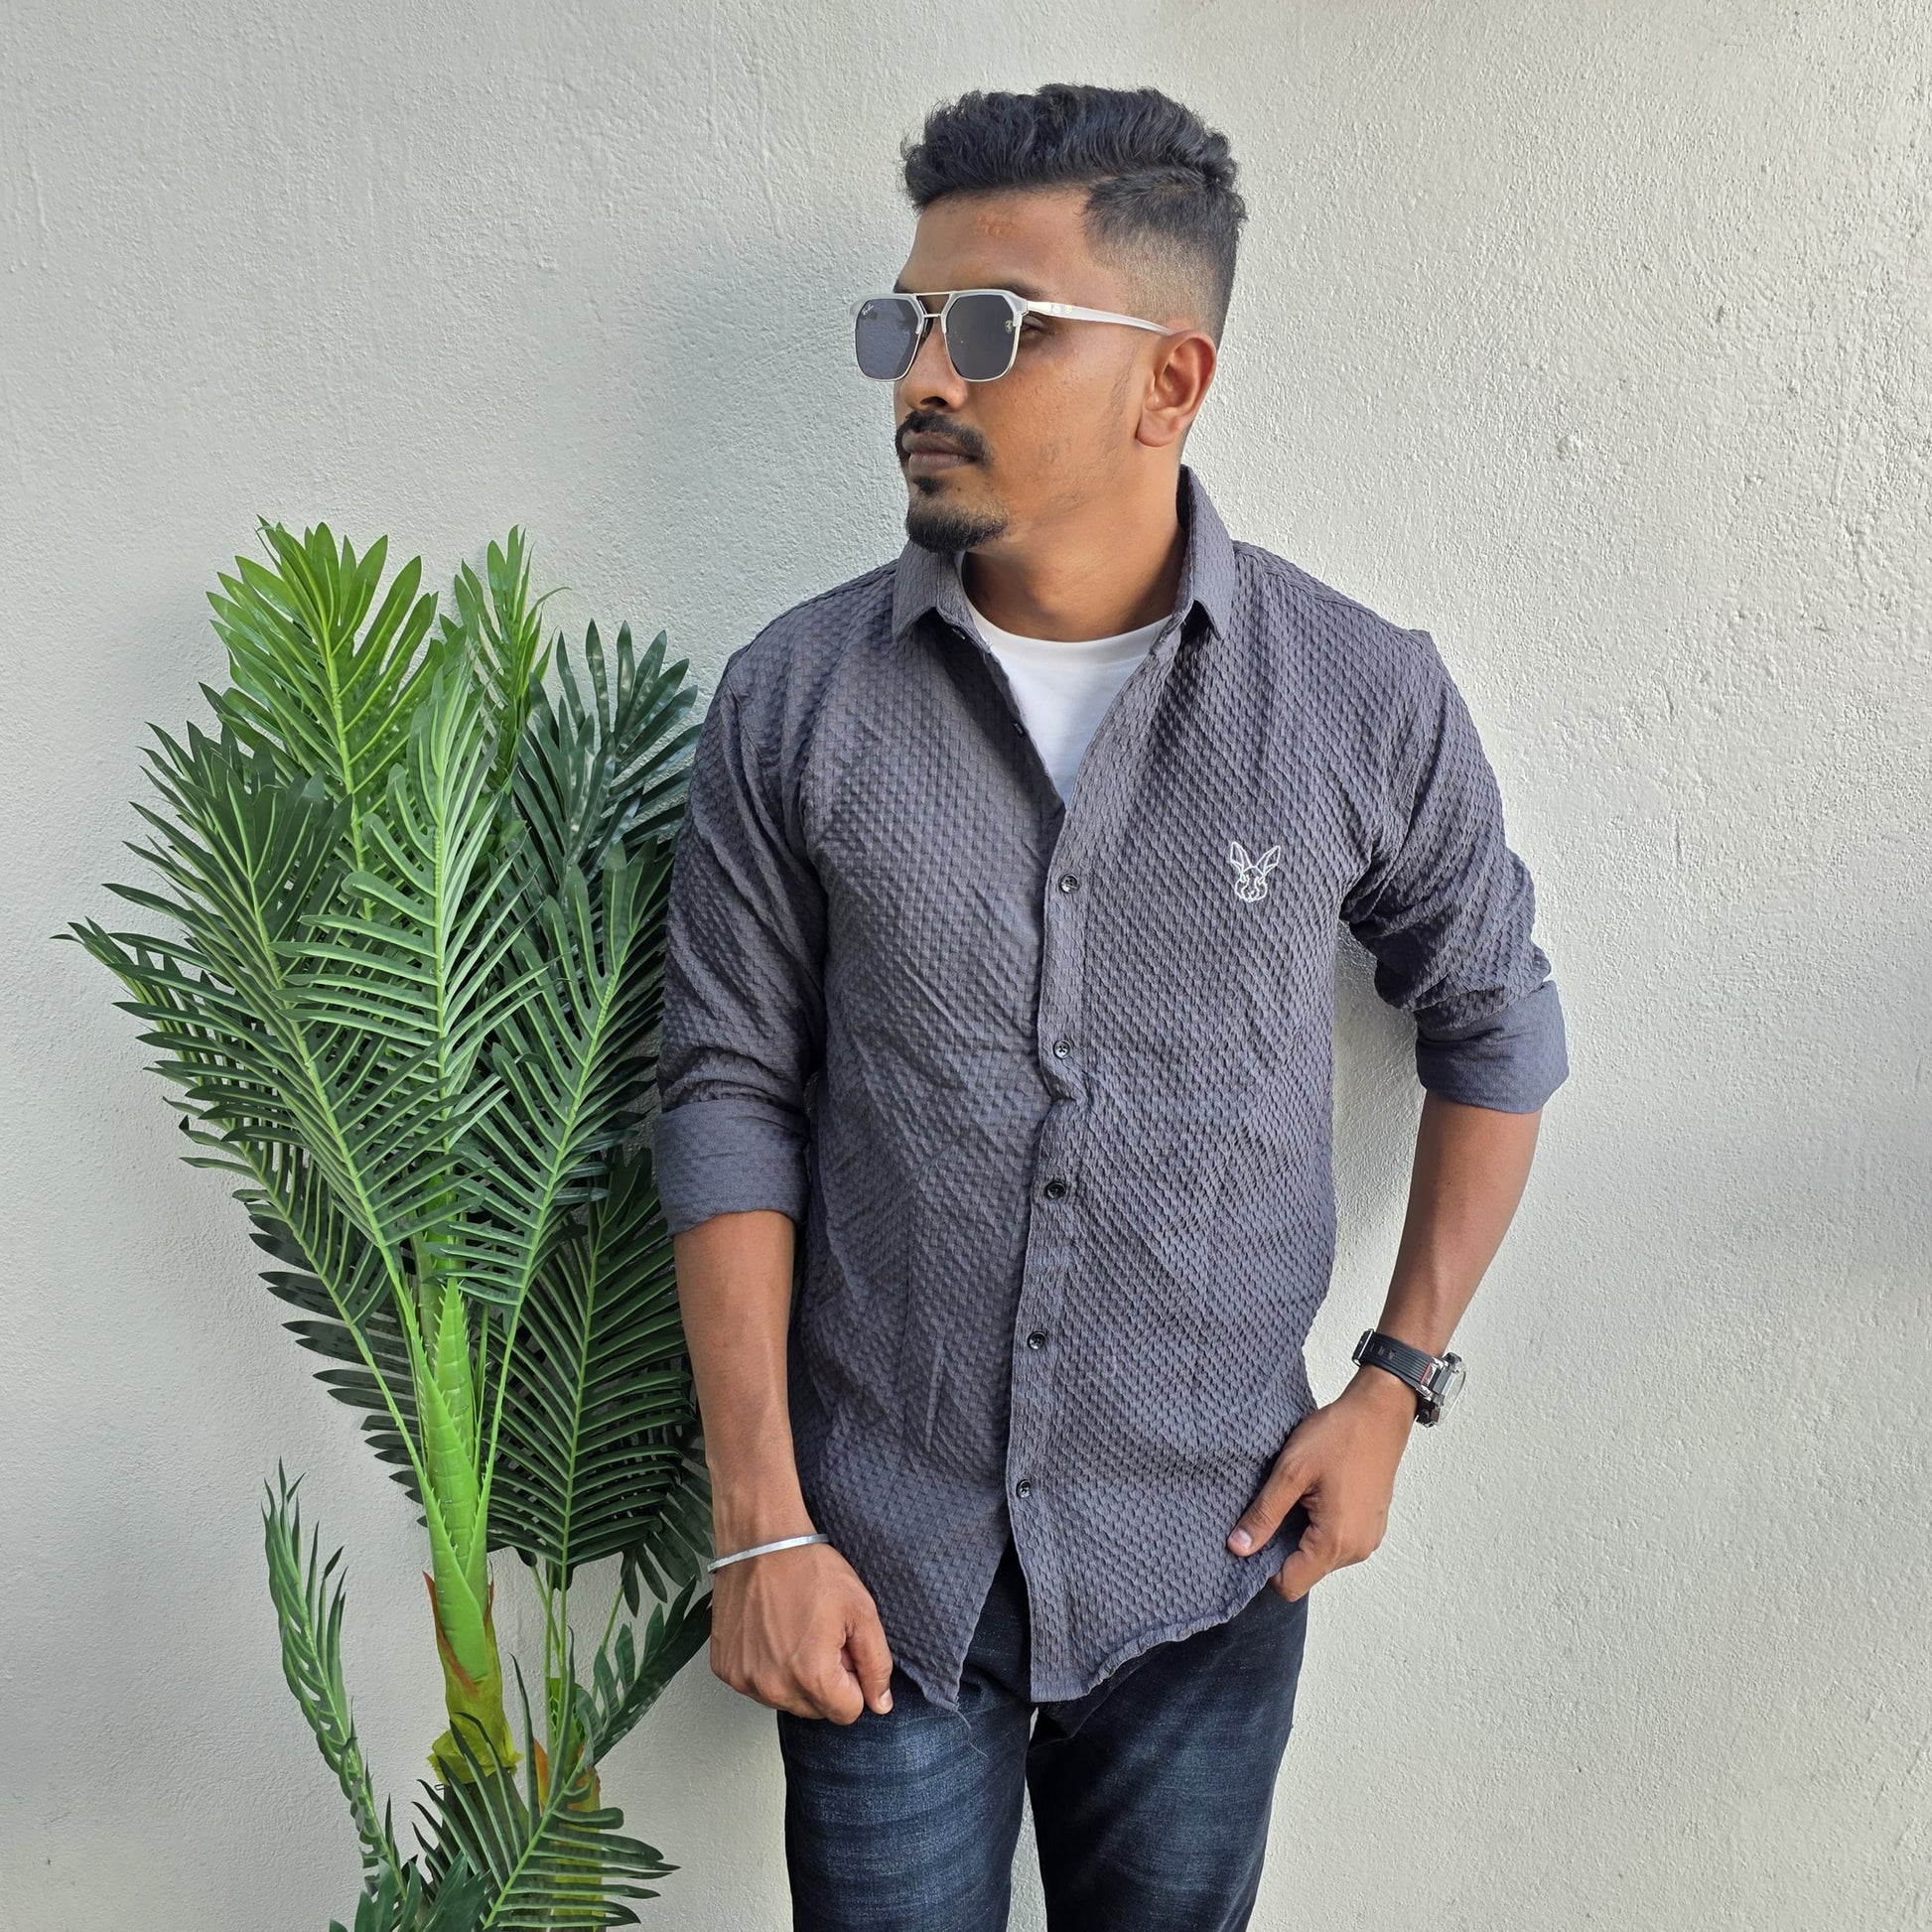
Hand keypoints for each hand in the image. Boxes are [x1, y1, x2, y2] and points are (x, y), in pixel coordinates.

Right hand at [708, 1535, 896, 1722]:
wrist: (760, 1540)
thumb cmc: (809, 1568)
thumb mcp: (861, 1611)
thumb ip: (876, 1664)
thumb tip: (880, 1705)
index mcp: (812, 1676)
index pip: (847, 1712)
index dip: (852, 1681)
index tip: (842, 1650)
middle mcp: (774, 1687)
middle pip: (816, 1710)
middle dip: (824, 1680)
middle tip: (819, 1636)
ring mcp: (744, 1679)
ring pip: (785, 1700)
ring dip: (794, 1677)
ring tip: (793, 1631)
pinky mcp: (725, 1669)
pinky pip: (756, 1686)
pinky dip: (766, 1667)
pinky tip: (770, 1633)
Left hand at [1226, 1369, 1417, 1601]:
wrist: (1379, 1413)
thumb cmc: (1338, 1436)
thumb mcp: (1291, 1471)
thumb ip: (1264, 1514)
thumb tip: (1239, 1548)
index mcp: (1336, 1541)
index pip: (1290, 1584)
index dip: (1264, 1567)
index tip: (1253, 1535)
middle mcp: (1357, 1549)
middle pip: (1305, 1572)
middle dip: (1282, 1547)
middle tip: (1273, 1507)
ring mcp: (1368, 1539)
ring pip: (1320, 1557)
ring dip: (1300, 1534)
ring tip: (1296, 1496)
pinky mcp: (1371, 1527)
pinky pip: (1337, 1542)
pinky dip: (1319, 1527)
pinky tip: (1314, 1494)